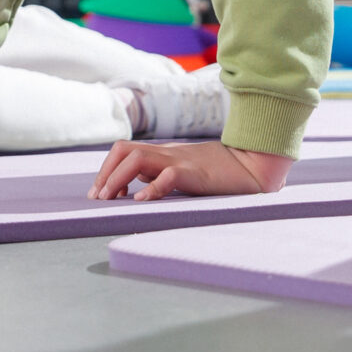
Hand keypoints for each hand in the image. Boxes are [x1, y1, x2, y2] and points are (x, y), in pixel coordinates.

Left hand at [89, 140, 291, 201]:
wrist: (252, 164)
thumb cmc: (219, 172)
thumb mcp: (184, 171)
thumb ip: (160, 174)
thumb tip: (136, 186)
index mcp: (163, 154)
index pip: (124, 151)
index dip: (106, 169)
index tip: (101, 193)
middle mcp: (166, 154)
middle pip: (123, 150)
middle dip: (104, 173)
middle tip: (99, 198)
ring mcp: (180, 161)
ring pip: (137, 158)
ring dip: (117, 178)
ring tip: (112, 198)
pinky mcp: (195, 173)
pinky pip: (168, 175)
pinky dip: (151, 188)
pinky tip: (141, 201)